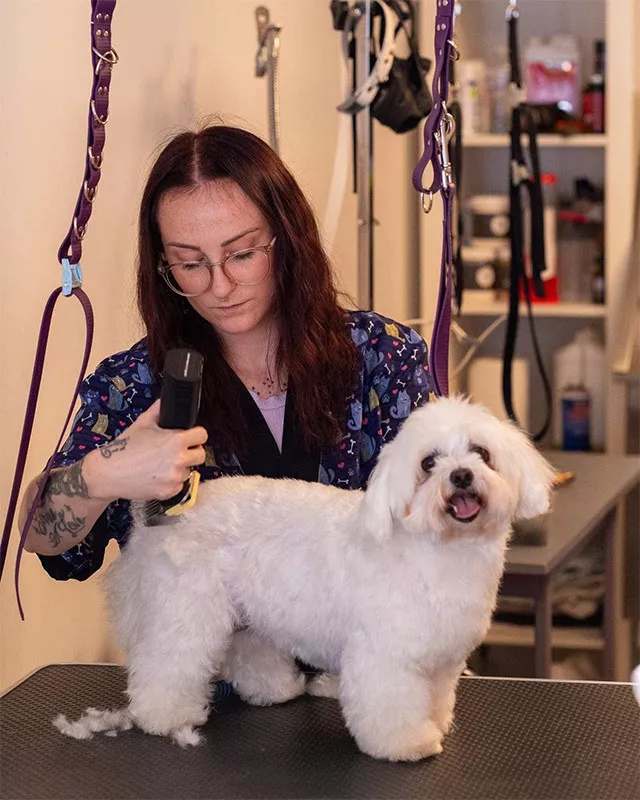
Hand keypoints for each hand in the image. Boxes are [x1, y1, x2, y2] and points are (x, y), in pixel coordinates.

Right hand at [82, 400, 207, 501]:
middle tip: (178, 451)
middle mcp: (178, 459)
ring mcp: (175, 477)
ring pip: (189, 470)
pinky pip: (179, 484)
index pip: (202, 435)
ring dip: (180, 467)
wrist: (108, 473)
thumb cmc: (124, 448)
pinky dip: (171, 481)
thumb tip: (167, 400)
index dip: (196, 435)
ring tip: (160, 464)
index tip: (191, 437)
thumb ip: (159, 409)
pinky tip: (157, 475)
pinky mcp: (170, 492)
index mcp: (175, 440)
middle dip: (192, 451)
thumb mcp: (142, 423)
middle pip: (201, 454)